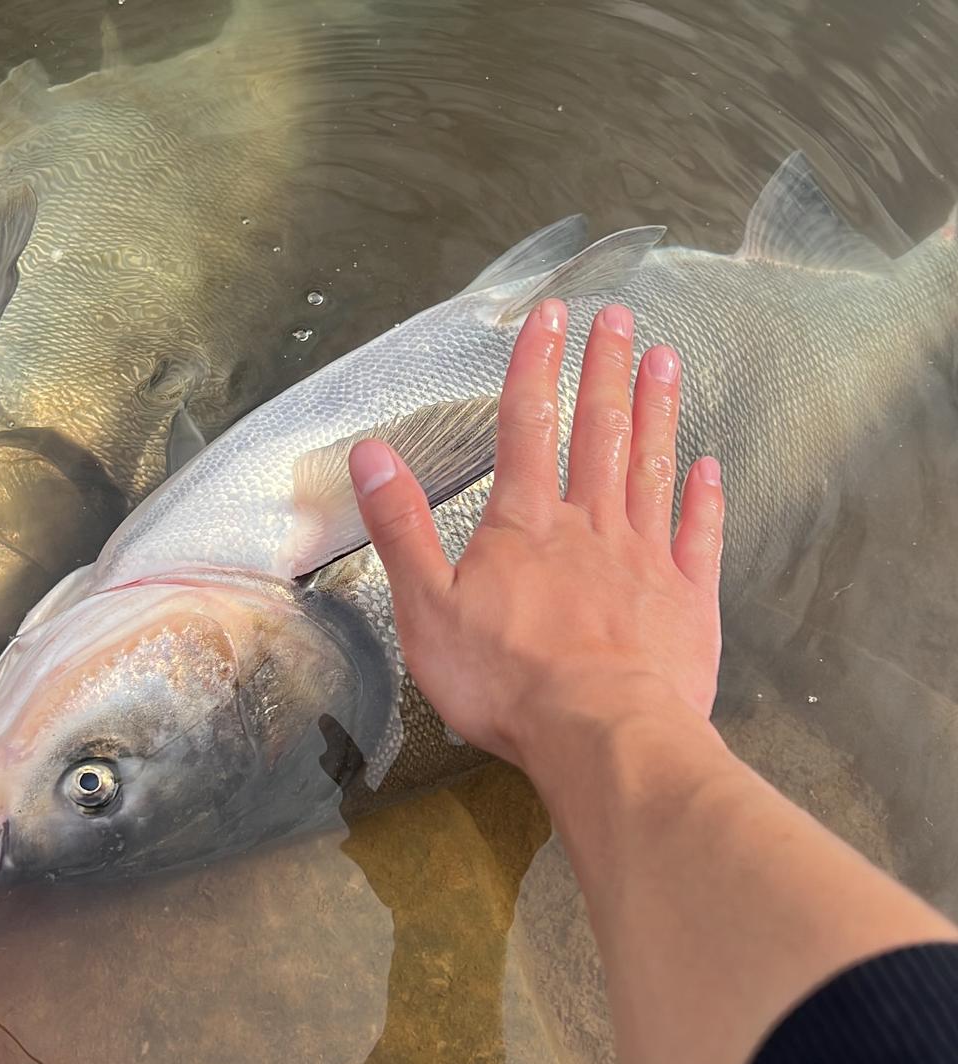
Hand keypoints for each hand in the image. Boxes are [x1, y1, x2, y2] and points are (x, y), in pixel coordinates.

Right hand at [348, 300, 724, 774]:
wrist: (599, 734)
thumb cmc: (504, 678)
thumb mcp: (425, 606)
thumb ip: (400, 527)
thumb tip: (370, 453)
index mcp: (525, 523)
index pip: (528, 424)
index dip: (537, 364)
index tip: (552, 312)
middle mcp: (589, 524)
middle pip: (599, 431)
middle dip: (606, 370)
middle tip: (620, 318)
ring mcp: (645, 556)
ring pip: (651, 467)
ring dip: (657, 411)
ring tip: (666, 360)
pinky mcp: (687, 596)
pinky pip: (699, 535)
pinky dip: (706, 498)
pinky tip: (711, 465)